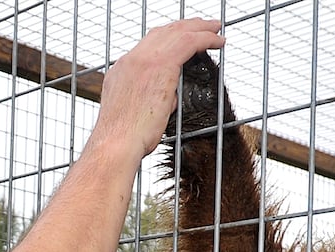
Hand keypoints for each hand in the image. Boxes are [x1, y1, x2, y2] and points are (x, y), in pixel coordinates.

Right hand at [92, 19, 224, 161]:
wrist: (115, 144)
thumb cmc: (125, 140)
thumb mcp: (136, 114)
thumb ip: (154, 100)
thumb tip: (171, 98)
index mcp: (122, 70)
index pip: (148, 46)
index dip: (168, 38)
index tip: (182, 39)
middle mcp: (131, 60)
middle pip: (162, 32)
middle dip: (185, 26)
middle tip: (203, 26)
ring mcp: (144, 60)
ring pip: (177, 32)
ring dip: (200, 27)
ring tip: (215, 28)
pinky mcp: (161, 66)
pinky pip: (189, 42)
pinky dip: (206, 38)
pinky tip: (219, 41)